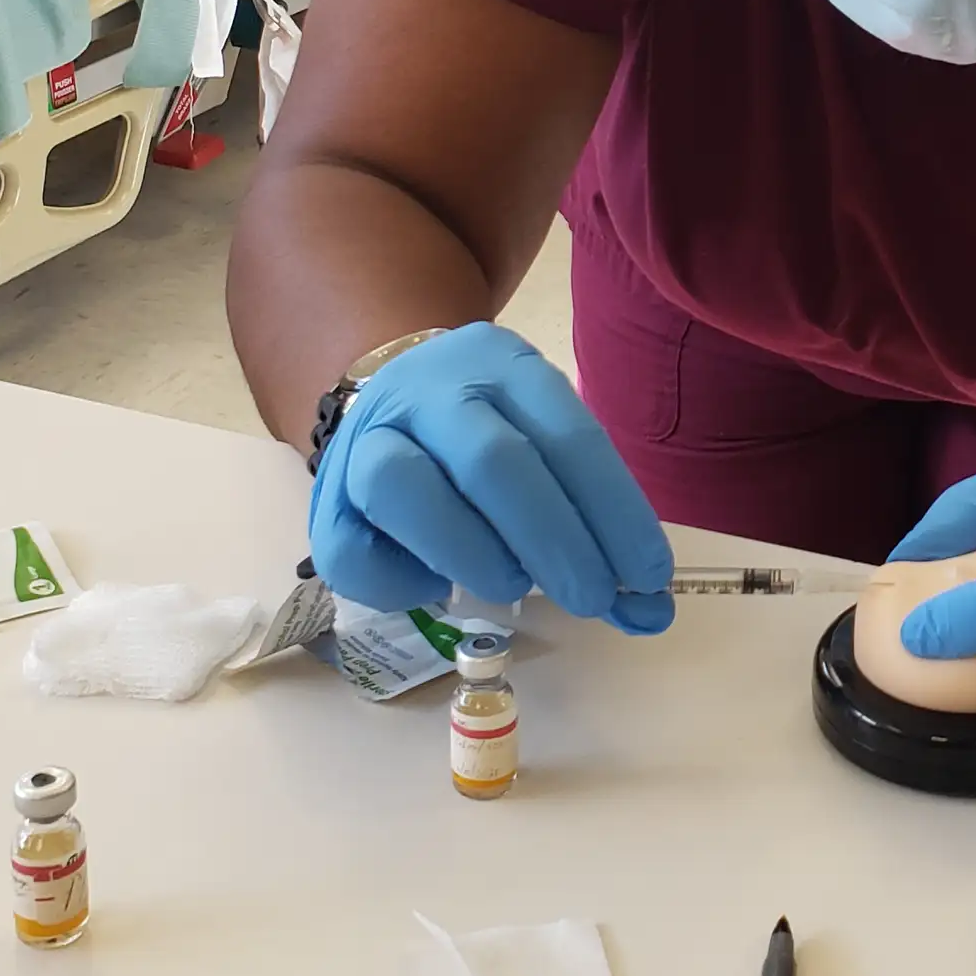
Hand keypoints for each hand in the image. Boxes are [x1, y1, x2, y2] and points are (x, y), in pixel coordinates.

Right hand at [308, 324, 673, 634]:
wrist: (388, 392)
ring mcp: (367, 438)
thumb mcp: (546, 443)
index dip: (614, 512)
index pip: (569, 437)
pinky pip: (353, 550)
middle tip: (592, 598)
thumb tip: (650, 610)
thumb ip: (594, 521)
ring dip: (474, 553)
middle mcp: (432, 390)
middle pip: (493, 461)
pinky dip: (404, 583)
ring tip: (513, 584)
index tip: (649, 577)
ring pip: (404, 488)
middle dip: (553, 539)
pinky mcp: (325, 500)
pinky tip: (440, 588)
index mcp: (504, 364)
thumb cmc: (490, 429)